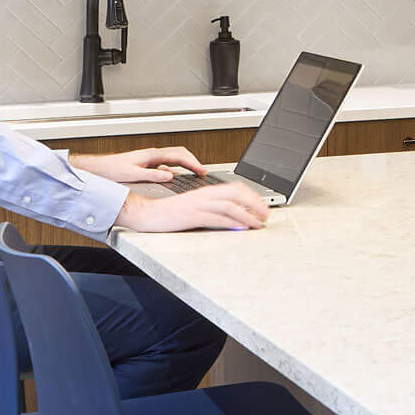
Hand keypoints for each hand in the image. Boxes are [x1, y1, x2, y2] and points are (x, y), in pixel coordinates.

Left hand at [71, 146, 207, 185]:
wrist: (100, 168)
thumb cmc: (112, 169)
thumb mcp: (133, 175)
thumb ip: (152, 175)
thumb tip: (169, 176)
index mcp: (151, 155)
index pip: (178, 156)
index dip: (193, 164)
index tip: (202, 171)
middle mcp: (153, 154)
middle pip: (180, 154)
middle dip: (194, 162)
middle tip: (203, 171)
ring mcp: (151, 158)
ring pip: (174, 158)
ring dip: (186, 164)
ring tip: (195, 172)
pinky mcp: (148, 163)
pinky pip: (167, 163)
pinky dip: (177, 168)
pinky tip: (177, 176)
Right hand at [113, 180, 268, 233]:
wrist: (148, 214)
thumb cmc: (172, 212)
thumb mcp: (195, 205)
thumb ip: (213, 207)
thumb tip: (234, 215)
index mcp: (206, 191)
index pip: (235, 187)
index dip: (252, 195)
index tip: (263, 205)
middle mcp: (204, 195)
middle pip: (235, 193)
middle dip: (254, 203)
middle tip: (266, 215)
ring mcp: (197, 205)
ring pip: (228, 206)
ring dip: (247, 215)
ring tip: (258, 223)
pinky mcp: (191, 216)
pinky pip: (215, 218)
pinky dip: (230, 223)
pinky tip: (239, 228)